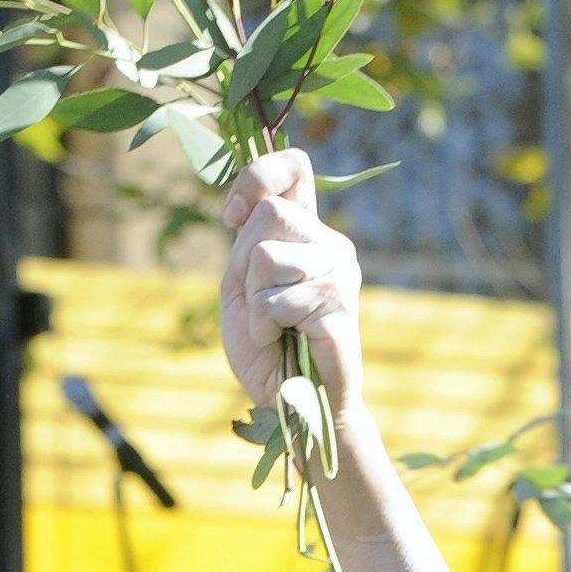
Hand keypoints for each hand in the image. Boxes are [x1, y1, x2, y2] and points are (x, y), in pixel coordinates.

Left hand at [217, 150, 364, 427]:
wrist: (293, 403)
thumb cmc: (267, 347)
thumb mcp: (243, 284)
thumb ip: (248, 240)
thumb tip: (250, 208)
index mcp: (307, 233)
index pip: (294, 167)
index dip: (258, 175)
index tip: (230, 215)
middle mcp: (331, 244)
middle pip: (271, 213)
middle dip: (246, 263)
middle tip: (258, 302)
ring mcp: (340, 272)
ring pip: (267, 255)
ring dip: (253, 300)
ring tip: (271, 326)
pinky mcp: (338, 304)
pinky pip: (277, 298)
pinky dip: (262, 324)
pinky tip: (279, 340)